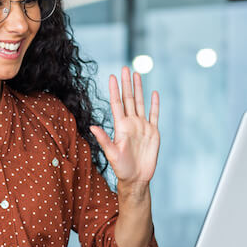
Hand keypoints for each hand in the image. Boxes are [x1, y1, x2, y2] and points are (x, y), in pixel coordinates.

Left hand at [90, 66, 159, 200]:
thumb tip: (92, 127)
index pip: (117, 104)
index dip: (115, 90)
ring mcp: (142, 126)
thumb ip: (104, 140)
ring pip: (140, 103)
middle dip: (126, 83)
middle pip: (128, 99)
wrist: (137, 178)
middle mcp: (131, 123)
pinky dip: (154, 104)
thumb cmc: (121, 168)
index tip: (111, 76)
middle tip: (125, 68)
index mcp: (120, 126)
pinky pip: (154, 115)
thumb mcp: (112, 154)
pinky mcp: (153, 132)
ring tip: (136, 74)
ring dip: (138, 89)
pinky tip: (154, 93)